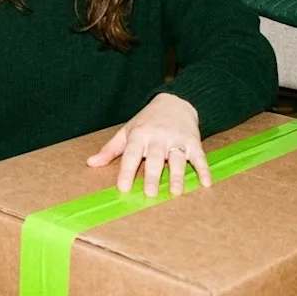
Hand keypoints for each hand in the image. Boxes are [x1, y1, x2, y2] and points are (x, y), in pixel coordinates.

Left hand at [86, 93, 209, 197]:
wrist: (176, 102)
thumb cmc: (147, 121)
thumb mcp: (127, 131)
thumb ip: (110, 149)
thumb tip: (90, 163)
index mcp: (139, 134)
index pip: (131, 154)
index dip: (127, 171)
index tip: (123, 188)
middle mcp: (158, 137)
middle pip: (155, 159)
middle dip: (153, 176)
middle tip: (151, 193)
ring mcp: (177, 139)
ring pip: (177, 159)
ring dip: (177, 176)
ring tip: (176, 192)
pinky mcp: (193, 141)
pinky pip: (199, 157)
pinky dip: (203, 170)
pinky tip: (205, 183)